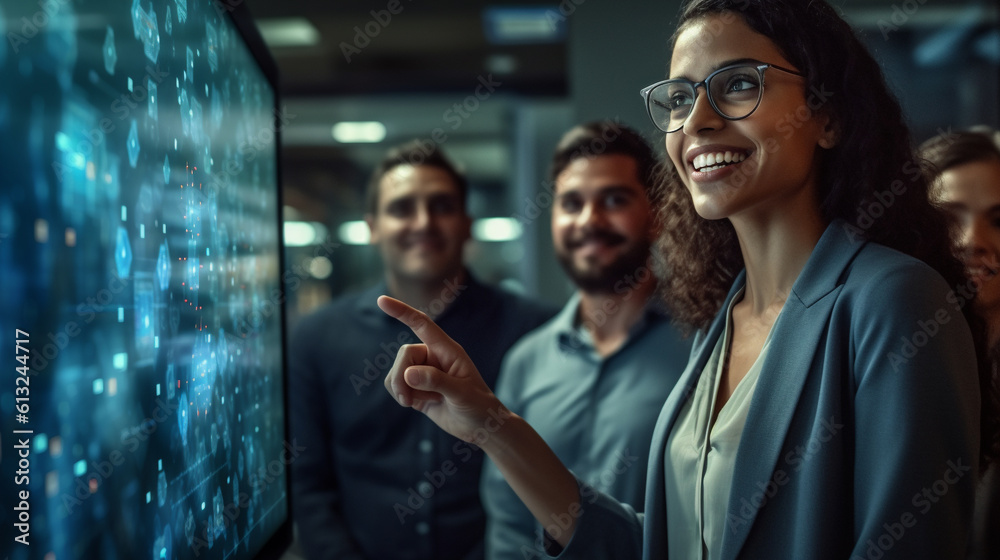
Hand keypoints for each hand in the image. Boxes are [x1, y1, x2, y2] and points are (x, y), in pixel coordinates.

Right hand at [377, 295, 504, 443]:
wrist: (480, 427)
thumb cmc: (478, 406)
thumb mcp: (462, 393)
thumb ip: (436, 381)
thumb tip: (409, 374)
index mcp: (447, 350)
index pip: (422, 324)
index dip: (402, 311)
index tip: (382, 301)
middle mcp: (433, 357)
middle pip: (404, 355)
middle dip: (401, 377)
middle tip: (409, 400)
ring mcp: (423, 372)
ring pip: (396, 372)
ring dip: (401, 390)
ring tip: (419, 403)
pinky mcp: (416, 388)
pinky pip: (395, 385)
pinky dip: (401, 396)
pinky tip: (418, 405)